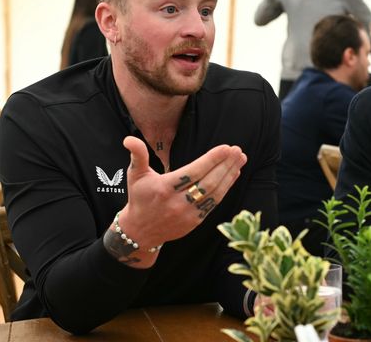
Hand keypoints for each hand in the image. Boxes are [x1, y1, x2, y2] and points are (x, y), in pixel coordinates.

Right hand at [117, 135, 246, 250]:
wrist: (140, 231)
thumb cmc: (140, 197)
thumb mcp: (135, 175)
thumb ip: (138, 155)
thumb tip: (129, 139)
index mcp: (164, 189)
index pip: (192, 172)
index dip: (211, 160)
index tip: (226, 148)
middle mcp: (177, 203)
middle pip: (207, 182)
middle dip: (225, 165)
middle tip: (237, 150)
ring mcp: (188, 214)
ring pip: (214, 193)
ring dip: (230, 175)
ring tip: (240, 159)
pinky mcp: (195, 222)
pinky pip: (214, 203)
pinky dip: (226, 188)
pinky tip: (233, 174)